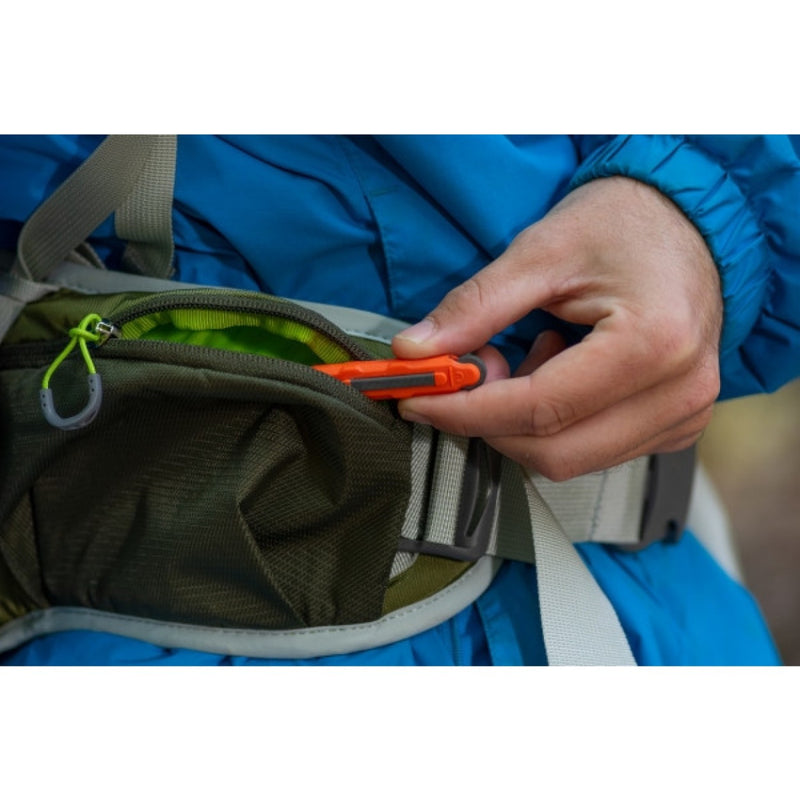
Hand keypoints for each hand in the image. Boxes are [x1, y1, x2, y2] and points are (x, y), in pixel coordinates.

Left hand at [391, 176, 722, 480]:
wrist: (690, 221)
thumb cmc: (623, 223)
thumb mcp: (541, 250)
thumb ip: (475, 307)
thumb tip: (415, 351)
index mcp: (652, 344)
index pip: (538, 409)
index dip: (465, 410)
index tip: (416, 399)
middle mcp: (679, 393)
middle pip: (554, 452)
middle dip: (490, 422)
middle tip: (470, 369)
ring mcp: (682, 415)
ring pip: (571, 459)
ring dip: (522, 421)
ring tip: (526, 356)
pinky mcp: (674, 424)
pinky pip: (593, 450)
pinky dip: (554, 422)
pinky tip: (558, 369)